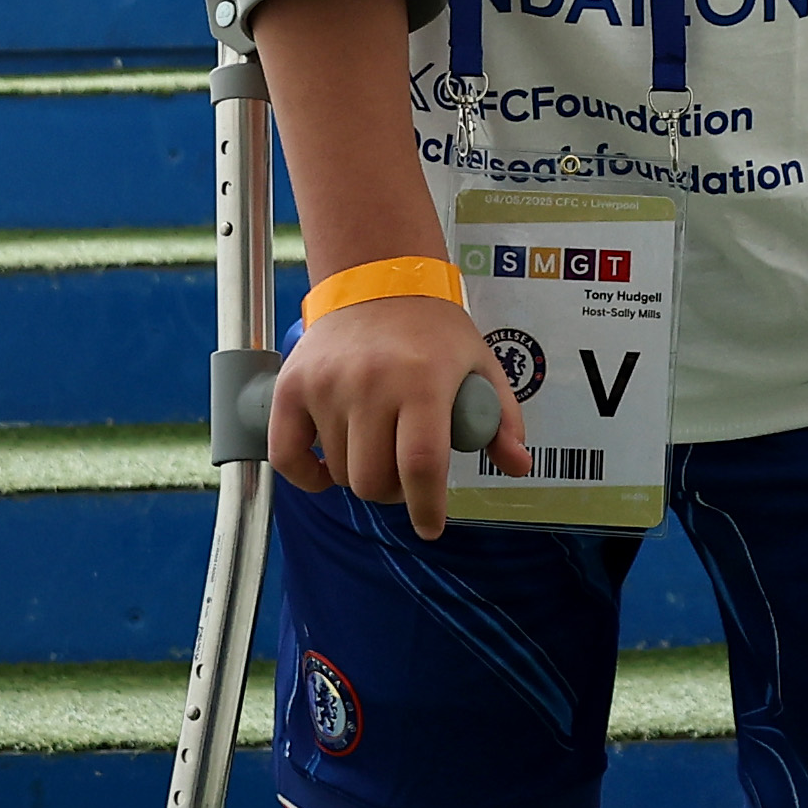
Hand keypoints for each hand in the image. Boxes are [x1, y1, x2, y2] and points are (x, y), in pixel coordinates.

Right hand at [272, 290, 523, 538]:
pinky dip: (307, 475)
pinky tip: (326, 469)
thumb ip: (501, 417)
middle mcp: (371, 384)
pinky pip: (287, 455)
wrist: (377, 279)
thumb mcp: (480, 364)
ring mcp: (325, 385)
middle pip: (373, 480)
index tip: (430, 527)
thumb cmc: (434, 330)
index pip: (420, 466)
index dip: (426, 507)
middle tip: (403, 477)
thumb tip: (519, 466)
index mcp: (423, 382)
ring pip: (339, 471)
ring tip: (375, 451)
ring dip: (359, 476)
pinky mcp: (291, 385)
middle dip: (393, 494)